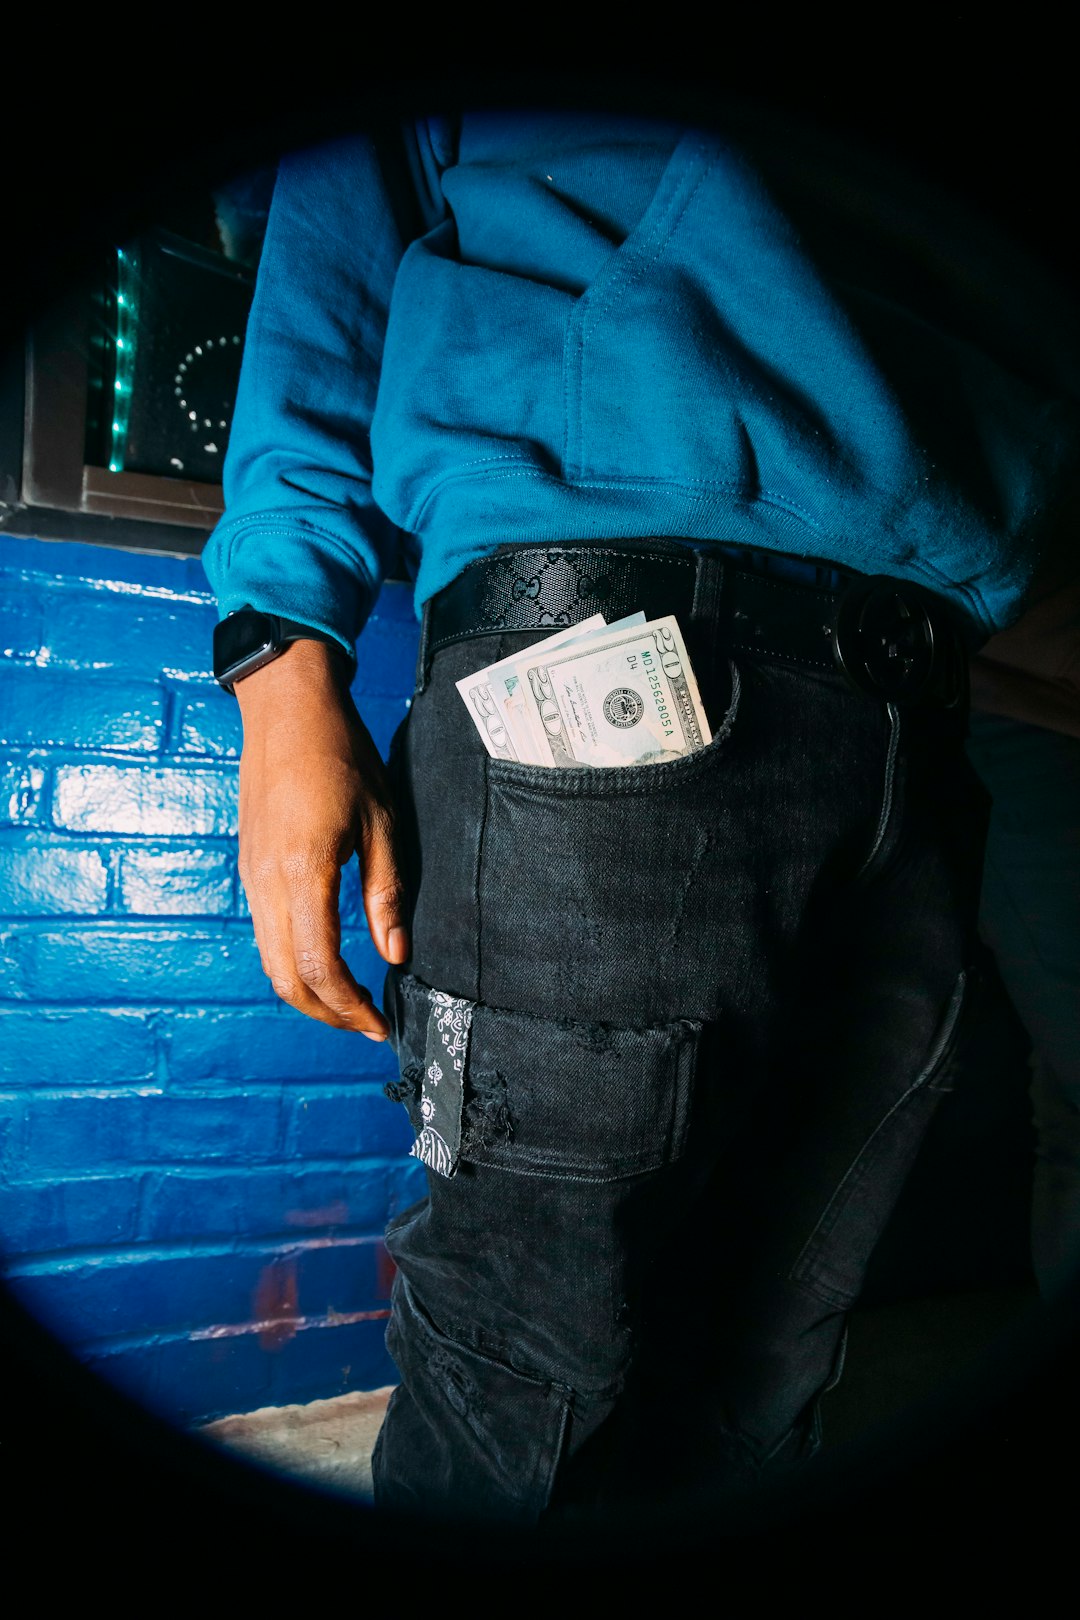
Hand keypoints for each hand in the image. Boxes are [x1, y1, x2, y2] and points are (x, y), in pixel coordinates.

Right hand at [234, 639, 407, 1037]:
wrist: (286, 710)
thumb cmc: (340, 755)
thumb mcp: (381, 821)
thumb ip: (386, 894)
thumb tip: (396, 954)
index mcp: (303, 871)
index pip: (318, 966)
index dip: (349, 1007)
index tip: (378, 1025)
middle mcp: (267, 882)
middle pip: (285, 978)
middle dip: (326, 1014)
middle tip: (366, 1026)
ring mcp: (252, 877)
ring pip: (269, 961)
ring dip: (308, 993)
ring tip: (351, 1003)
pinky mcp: (250, 870)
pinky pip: (265, 934)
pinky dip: (292, 963)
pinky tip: (326, 964)